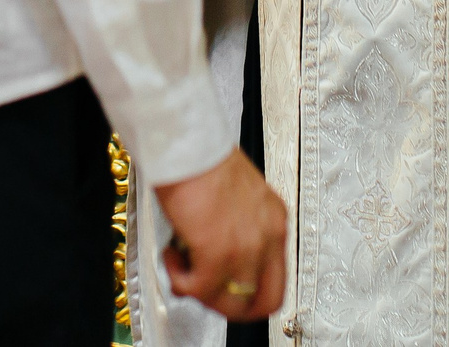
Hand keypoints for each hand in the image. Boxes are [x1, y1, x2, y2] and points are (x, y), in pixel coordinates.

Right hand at [155, 150, 285, 321]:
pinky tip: (172, 256)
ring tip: (181, 266)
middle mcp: (268, 237)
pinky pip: (199, 290)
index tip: (226, 288)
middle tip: (205, 289)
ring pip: (231, 303)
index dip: (249, 294)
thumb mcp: (238, 197)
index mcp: (275, 220)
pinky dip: (180, 280)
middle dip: (229, 305)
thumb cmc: (204, 159)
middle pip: (263, 302)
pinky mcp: (218, 254)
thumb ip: (238, 229)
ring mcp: (247, 248)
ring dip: (201, 292)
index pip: (276, 281)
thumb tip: (215, 257)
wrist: (189, 144)